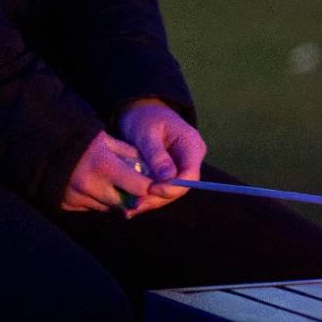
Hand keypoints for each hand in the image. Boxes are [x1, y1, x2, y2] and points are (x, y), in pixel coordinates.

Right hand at [62, 131, 152, 214]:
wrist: (45, 148)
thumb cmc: (84, 142)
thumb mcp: (109, 141)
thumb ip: (132, 156)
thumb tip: (156, 171)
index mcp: (104, 165)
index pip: (140, 187)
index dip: (152, 187)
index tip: (158, 184)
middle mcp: (89, 185)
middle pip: (126, 203)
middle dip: (136, 198)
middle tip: (142, 190)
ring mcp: (76, 197)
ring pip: (110, 208)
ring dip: (120, 201)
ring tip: (120, 187)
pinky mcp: (67, 204)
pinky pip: (94, 209)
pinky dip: (102, 202)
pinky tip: (101, 189)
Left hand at [117, 97, 206, 213]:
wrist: (141, 113)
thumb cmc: (144, 118)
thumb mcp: (147, 133)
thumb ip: (157, 155)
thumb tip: (167, 178)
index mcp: (191, 145)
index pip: (190, 174)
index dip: (173, 187)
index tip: (150, 189)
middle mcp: (190, 158)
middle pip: (181, 187)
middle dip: (158, 198)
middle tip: (135, 205)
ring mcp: (180, 167)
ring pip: (170, 192)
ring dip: (151, 201)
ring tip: (129, 209)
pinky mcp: (168, 173)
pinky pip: (161, 189)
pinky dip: (147, 197)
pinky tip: (130, 204)